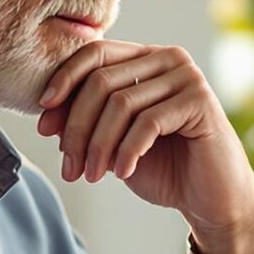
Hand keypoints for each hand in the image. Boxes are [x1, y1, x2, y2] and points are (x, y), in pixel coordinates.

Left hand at [34, 39, 253, 253]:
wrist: (210, 200)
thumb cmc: (163, 169)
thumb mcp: (113, 144)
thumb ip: (86, 122)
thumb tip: (47, 113)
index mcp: (145, 58)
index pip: (95, 53)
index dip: (63, 82)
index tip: (43, 121)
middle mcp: (167, 58)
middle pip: (102, 80)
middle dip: (77, 127)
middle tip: (69, 166)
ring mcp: (187, 76)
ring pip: (121, 103)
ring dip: (97, 145)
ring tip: (91, 175)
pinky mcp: (201, 101)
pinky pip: (148, 122)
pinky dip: (127, 150)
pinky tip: (122, 173)